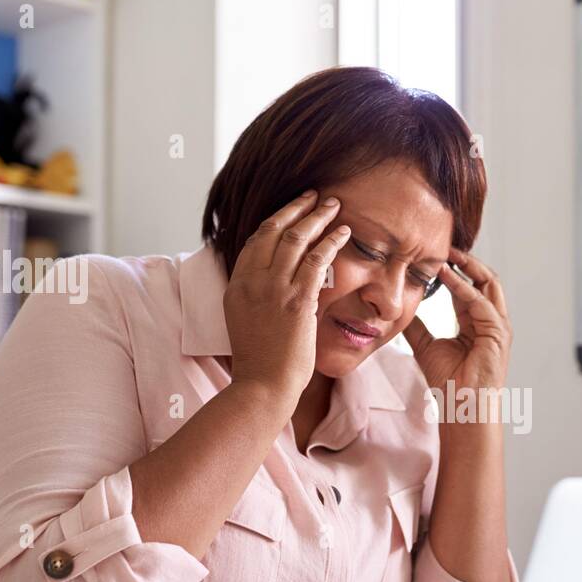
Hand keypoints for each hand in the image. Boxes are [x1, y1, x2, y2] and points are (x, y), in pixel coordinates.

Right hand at [222, 191, 350, 403]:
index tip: (291, 210)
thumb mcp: (245, 322)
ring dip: (317, 216)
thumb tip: (272, 288)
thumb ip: (256, 299)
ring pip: (296, 238)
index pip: (255, 241)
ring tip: (334, 204)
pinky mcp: (297, 300)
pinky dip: (332, 241)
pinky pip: (317, 260)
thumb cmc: (260, 363)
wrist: (262, 385)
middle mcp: (251, 281)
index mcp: (237, 285)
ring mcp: (273, 289)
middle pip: (273, 230)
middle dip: (296, 208)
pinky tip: (344, 232)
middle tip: (315, 195)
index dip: (275, 221)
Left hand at [402, 249, 510, 395]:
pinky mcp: (498, 332)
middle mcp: (491, 320)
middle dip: (465, 260)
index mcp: (477, 322)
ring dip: (467, 266)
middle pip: (484, 279)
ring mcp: (498, 325)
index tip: (434, 255)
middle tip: (443, 244)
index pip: (468, 286)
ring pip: (488, 283)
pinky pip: (480, 301)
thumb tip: (400, 309)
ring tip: (446, 252)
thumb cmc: (450, 384)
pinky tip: (445, 275)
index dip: (453, 269)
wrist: (462, 408)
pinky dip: (463, 286)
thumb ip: (416, 326)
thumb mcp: (426, 346)